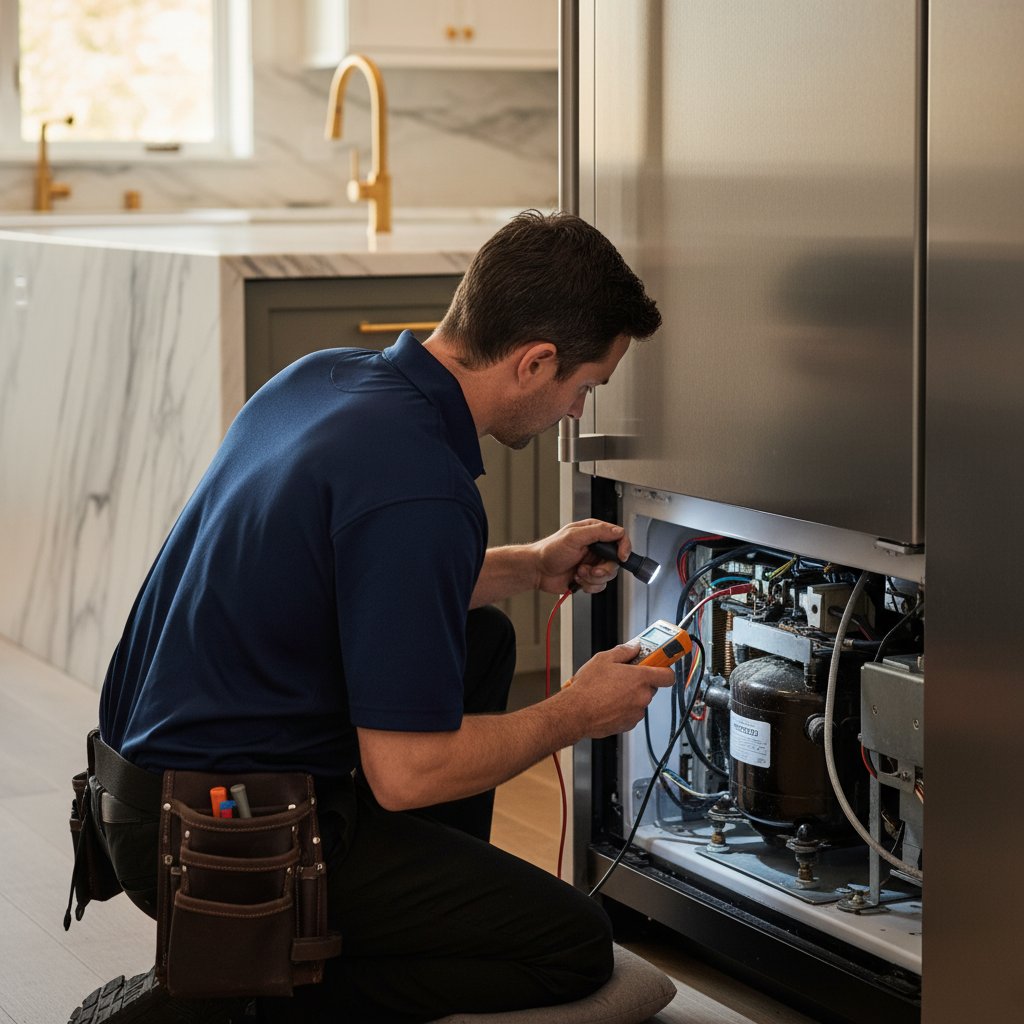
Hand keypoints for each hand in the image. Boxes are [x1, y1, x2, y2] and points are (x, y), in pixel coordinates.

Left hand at [531, 519, 631, 594]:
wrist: (537, 571)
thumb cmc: (549, 551)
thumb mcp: (574, 537)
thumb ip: (598, 532)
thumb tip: (618, 531)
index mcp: (593, 533)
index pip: (619, 537)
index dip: (624, 547)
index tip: (621, 557)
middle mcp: (595, 548)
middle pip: (615, 561)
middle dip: (603, 569)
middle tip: (591, 570)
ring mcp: (592, 563)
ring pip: (608, 575)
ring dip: (592, 578)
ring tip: (578, 573)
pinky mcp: (588, 577)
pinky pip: (599, 585)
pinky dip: (588, 585)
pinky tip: (576, 579)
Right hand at [561, 643, 675, 737]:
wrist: (576, 713)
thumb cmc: (588, 687)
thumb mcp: (604, 659)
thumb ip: (624, 651)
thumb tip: (634, 647)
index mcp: (641, 678)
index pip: (668, 675)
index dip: (664, 669)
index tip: (659, 665)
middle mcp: (642, 696)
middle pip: (651, 686)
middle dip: (640, 681)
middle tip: (624, 676)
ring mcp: (636, 712)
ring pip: (639, 700)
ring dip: (630, 695)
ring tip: (610, 691)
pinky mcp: (629, 724)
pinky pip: (631, 713)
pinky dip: (623, 708)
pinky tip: (608, 703)